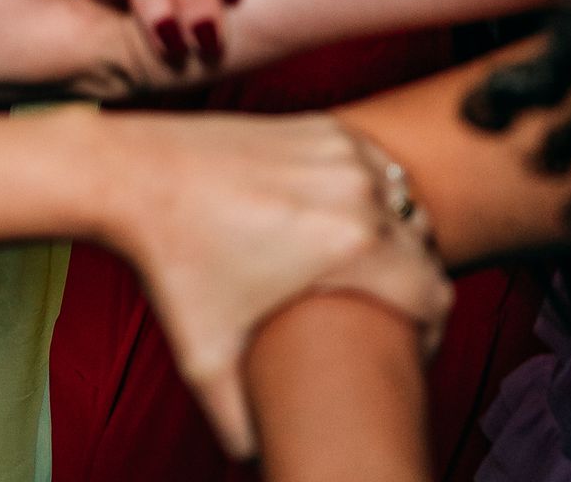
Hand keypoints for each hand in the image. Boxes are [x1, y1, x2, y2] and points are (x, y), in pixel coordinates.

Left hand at [102, 111, 450, 457]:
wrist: (136, 174)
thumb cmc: (172, 267)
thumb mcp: (207, 363)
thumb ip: (242, 429)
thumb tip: (262, 466)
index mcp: (351, 246)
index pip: (434, 296)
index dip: (427, 333)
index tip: (400, 349)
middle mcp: (357, 191)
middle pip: (423, 251)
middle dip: (411, 286)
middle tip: (378, 314)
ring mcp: (340, 149)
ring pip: (404, 205)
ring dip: (395, 236)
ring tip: (364, 272)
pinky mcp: (321, 124)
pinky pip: (376, 167)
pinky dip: (371, 194)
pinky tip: (342, 222)